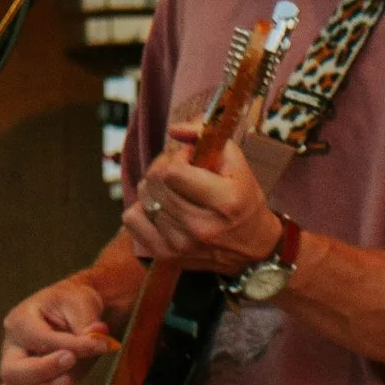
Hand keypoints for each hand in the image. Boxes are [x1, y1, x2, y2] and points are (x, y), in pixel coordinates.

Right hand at [0, 276, 115, 384]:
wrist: (77, 313)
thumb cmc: (75, 304)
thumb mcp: (82, 303)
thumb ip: (87, 323)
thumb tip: (96, 338)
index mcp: (20, 320)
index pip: (39, 339)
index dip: (70, 344)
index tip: (100, 343)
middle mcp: (13, 347)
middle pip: (12, 371)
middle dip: (43, 371)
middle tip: (71, 362)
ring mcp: (19, 369)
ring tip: (68, 382)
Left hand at [126, 123, 282, 278]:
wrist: (252, 248)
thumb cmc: (244, 200)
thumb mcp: (236, 163)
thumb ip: (206, 135)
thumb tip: (174, 130)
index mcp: (225, 202)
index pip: (173, 172)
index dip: (177, 157)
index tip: (190, 159)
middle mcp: (201, 227)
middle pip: (155, 182)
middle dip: (164, 166)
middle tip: (179, 169)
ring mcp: (181, 245)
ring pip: (144, 197)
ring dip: (154, 187)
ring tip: (173, 189)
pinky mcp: (165, 255)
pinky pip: (131, 219)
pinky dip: (142, 209)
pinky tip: (161, 208)